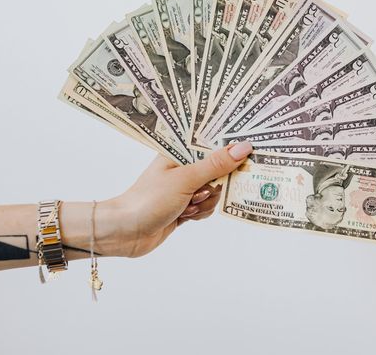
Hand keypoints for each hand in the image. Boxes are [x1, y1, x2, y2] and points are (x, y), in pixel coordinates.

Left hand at [94, 141, 252, 257]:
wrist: (125, 232)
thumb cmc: (148, 200)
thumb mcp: (185, 179)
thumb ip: (215, 164)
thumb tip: (243, 147)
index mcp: (179, 151)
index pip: (212, 143)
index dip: (231, 148)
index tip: (250, 150)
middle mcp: (183, 167)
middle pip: (218, 169)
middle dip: (216, 184)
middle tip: (202, 191)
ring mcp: (185, 188)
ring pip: (215, 192)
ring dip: (205, 202)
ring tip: (187, 206)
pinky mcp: (185, 208)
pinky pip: (207, 208)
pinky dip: (200, 213)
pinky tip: (185, 216)